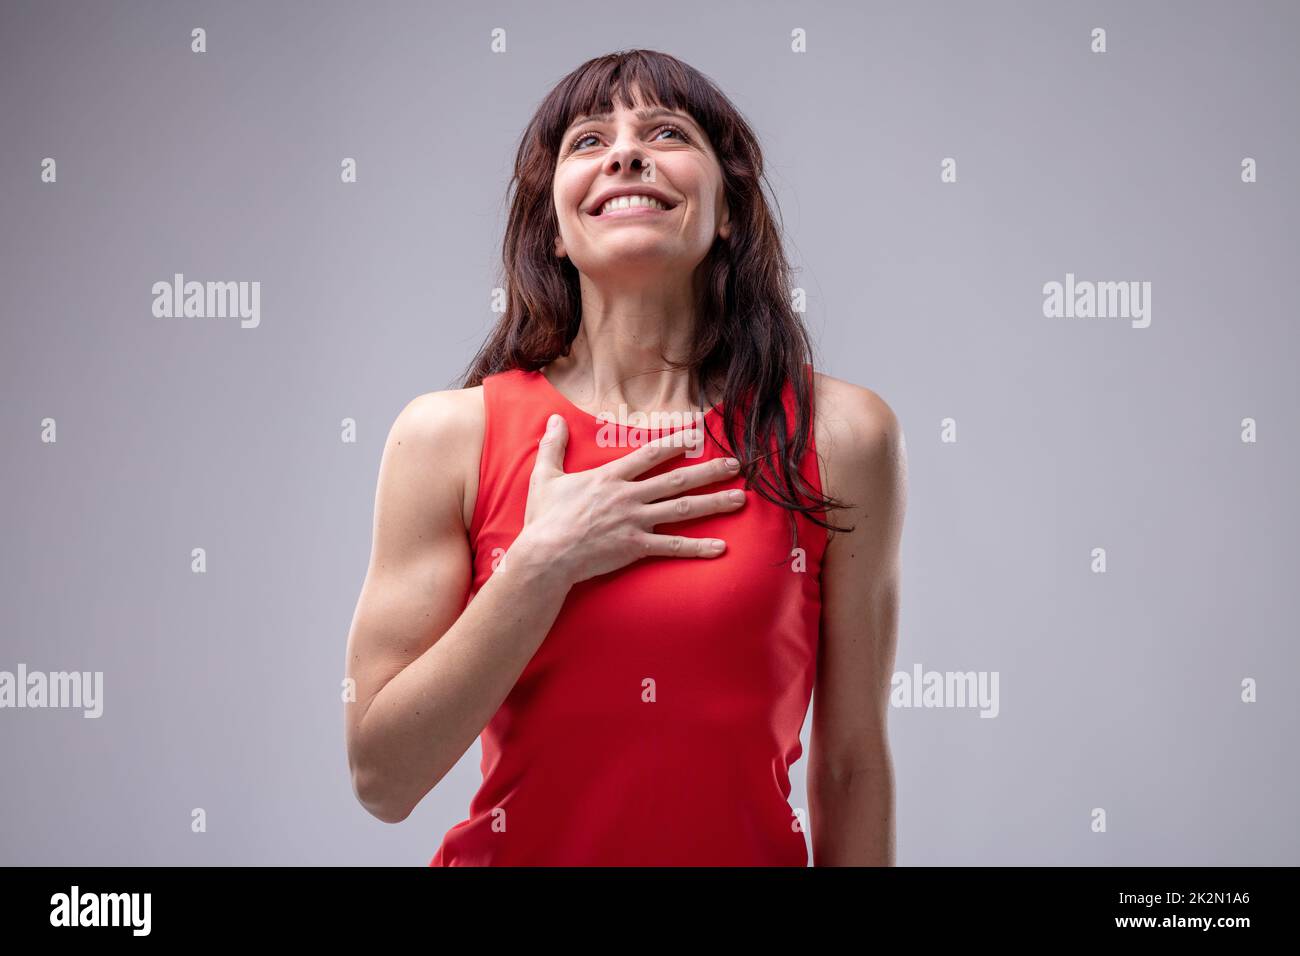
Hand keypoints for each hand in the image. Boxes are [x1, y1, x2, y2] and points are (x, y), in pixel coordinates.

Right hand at [516, 413, 744, 586]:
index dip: (676, 442)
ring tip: (741, 499)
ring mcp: (635, 521)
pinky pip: (672, 546)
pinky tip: (720, 548)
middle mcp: (628, 496)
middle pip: (677, 479)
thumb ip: (552, 447)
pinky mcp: (636, 547)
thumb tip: (552, 420)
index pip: (650, 454)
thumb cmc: (544, 519)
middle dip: (709, 471)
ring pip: (682, 508)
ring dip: (714, 503)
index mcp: (610, 477)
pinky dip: (697, 547)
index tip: (698, 433)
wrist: (546, 556)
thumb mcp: (544, 477)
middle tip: (736, 465)